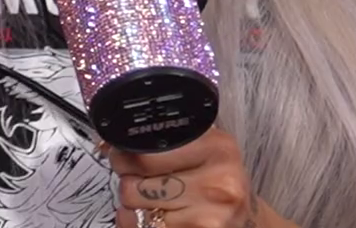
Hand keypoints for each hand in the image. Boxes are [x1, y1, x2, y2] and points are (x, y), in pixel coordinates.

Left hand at [106, 127, 284, 227]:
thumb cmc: (218, 181)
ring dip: (133, 208)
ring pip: (136, 212)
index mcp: (217, 148)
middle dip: (128, 182)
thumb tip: (109, 141)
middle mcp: (217, 183)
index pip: (146, 154)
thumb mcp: (206, 147)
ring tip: (152, 201)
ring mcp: (209, 216)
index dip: (123, 155)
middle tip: (138, 180)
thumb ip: (168, 137)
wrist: (247, 218)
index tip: (120, 155)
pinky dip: (139, 225)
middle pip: (135, 185)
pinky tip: (157, 218)